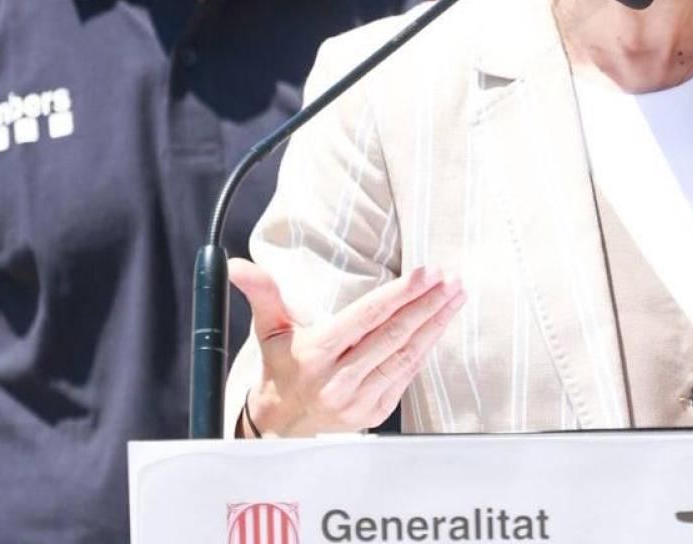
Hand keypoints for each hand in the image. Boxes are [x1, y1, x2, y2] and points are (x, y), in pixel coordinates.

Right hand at [228, 259, 464, 436]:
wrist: (282, 426)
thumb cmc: (281, 368)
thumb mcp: (270, 330)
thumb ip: (262, 293)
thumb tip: (237, 265)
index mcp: (317, 354)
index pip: (367, 318)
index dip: (401, 294)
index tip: (428, 273)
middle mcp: (340, 379)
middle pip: (394, 334)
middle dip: (427, 304)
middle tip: (451, 279)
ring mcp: (360, 400)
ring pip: (406, 355)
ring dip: (435, 324)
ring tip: (455, 297)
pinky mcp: (376, 413)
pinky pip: (406, 375)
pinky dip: (426, 348)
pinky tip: (439, 325)